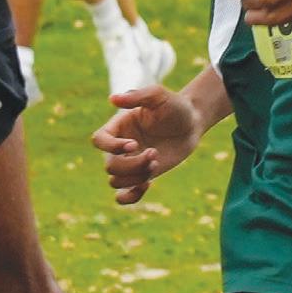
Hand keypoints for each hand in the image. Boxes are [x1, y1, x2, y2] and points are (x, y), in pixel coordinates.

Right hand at [91, 85, 202, 204]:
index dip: (112, 147)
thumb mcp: (158, 96)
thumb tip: (113, 99)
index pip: (99, 140)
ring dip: (136, 177)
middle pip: (110, 166)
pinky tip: (147, 185)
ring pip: (116, 181)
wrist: (192, 122)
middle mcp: (120, 146)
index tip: (134, 145)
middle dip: (133, 164)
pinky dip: (130, 196)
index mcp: (118, 126)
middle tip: (155, 153)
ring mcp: (130, 162)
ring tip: (156, 163)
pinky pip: (123, 195)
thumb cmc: (174, 105)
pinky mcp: (141, 175)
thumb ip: (137, 96)